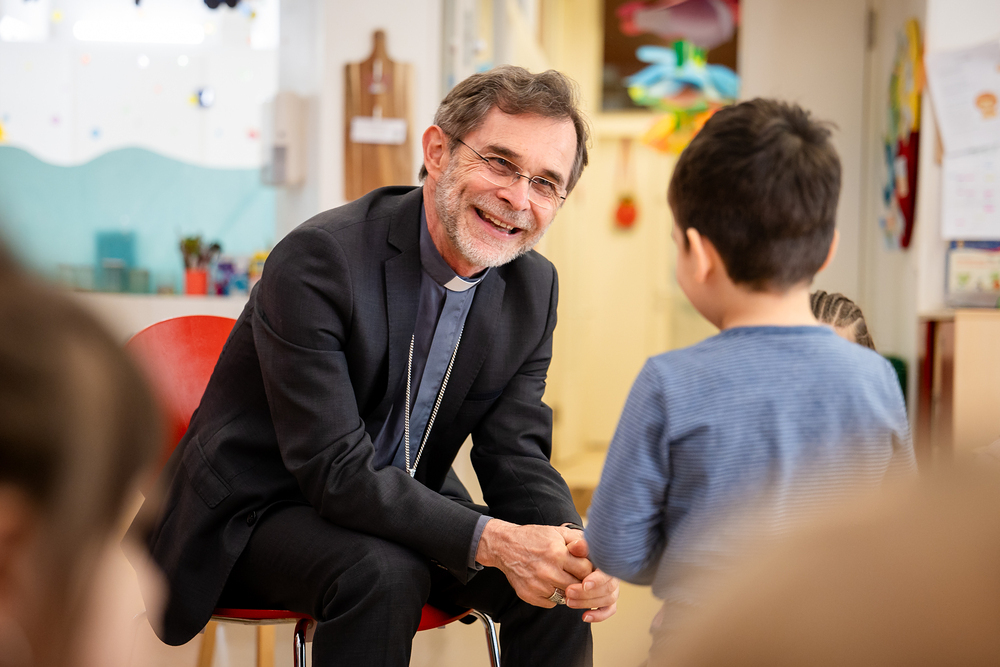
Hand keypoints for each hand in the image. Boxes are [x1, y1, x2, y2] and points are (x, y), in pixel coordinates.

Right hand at [476, 519, 591, 606]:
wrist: (504, 546)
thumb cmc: (533, 537)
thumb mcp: (557, 532)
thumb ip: (578, 540)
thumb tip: (598, 550)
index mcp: (557, 554)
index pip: (586, 571)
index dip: (589, 570)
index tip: (586, 567)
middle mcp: (547, 571)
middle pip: (577, 586)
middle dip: (580, 582)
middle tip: (577, 575)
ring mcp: (537, 586)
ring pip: (565, 597)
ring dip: (568, 590)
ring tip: (563, 578)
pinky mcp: (528, 595)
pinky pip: (551, 603)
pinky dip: (553, 596)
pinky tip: (549, 584)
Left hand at [563, 536, 619, 622]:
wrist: (577, 555)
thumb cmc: (578, 549)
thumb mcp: (577, 545)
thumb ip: (578, 546)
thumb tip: (578, 546)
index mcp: (609, 560)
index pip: (609, 573)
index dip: (598, 580)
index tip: (584, 584)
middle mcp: (613, 574)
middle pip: (608, 589)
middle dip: (588, 594)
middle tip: (568, 592)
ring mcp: (611, 587)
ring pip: (608, 600)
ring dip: (588, 603)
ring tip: (568, 602)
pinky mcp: (607, 598)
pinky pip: (608, 610)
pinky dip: (598, 615)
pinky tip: (584, 617)